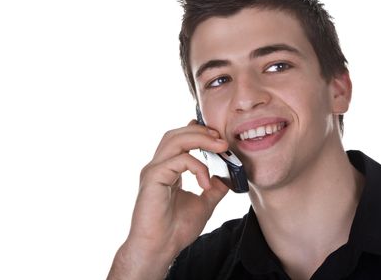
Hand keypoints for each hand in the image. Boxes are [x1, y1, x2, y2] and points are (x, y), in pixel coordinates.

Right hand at [107, 120, 229, 279]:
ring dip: (200, 139)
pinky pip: (179, 160)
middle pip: (176, 134)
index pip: (179, 140)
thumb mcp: (204, 204)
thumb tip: (227, 176)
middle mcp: (158, 167)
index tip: (218, 136)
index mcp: (167, 170)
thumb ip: (214, 188)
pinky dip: (198, 167)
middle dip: (201, 131)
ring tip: (220, 147)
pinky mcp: (153, 177)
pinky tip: (206, 183)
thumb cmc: (175, 230)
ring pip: (175, 140)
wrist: (159, 249)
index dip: (197, 132)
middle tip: (222, 138)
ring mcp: (154, 170)